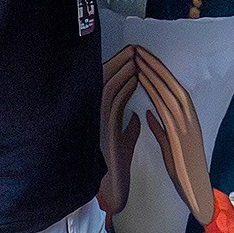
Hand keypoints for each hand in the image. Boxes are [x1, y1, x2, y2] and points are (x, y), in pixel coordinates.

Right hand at [99, 46, 139, 213]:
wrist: (112, 184)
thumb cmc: (117, 164)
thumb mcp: (125, 141)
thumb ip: (129, 127)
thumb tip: (137, 116)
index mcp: (103, 115)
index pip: (108, 84)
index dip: (119, 68)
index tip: (133, 56)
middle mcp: (96, 114)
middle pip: (104, 79)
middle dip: (119, 62)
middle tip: (133, 48)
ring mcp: (97, 118)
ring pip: (107, 86)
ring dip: (122, 70)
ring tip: (135, 57)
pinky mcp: (102, 126)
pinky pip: (112, 100)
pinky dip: (123, 87)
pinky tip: (134, 78)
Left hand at [136, 46, 212, 223]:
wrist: (195, 189)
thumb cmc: (183, 170)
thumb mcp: (168, 145)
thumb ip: (159, 128)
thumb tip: (147, 113)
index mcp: (188, 119)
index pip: (173, 89)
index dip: (159, 73)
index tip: (145, 59)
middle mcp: (190, 118)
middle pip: (171, 85)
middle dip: (155, 66)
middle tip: (140, 50)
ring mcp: (187, 124)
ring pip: (169, 92)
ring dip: (154, 74)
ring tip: (139, 60)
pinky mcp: (181, 133)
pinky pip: (166, 106)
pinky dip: (156, 92)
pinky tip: (144, 81)